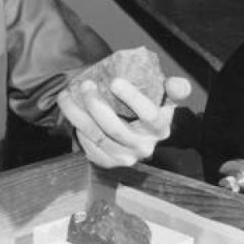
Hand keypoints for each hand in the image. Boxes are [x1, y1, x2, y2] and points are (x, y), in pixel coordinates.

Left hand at [57, 75, 191, 168]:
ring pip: (97, 137)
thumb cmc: (149, 107)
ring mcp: (126, 158)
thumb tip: (176, 84)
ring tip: (67, 95)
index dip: (132, 98)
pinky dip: (77, 130)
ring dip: (77, 115)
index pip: (149, 115)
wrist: (137, 130)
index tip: (115, 81)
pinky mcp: (109, 163)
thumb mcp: (165, 97)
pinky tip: (71, 113)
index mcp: (161, 128)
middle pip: (116, 128)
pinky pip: (89, 148)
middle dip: (96, 105)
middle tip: (85, 85)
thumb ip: (175, 89)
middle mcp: (145, 147)